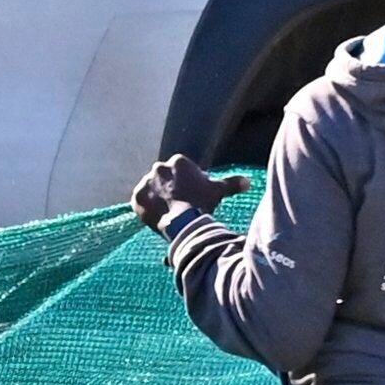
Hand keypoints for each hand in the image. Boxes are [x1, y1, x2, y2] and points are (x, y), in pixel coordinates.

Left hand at [132, 153, 250, 230]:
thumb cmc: (202, 203)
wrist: (184, 222)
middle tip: (181, 203)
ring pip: (153, 189)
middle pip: (166, 178)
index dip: (188, 183)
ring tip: (169, 211)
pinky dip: (148, 207)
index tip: (193, 194)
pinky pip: (141, 201)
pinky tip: (158, 215)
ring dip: (158, 197)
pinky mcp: (137, 197)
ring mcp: (145, 182)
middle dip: (172, 188)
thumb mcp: (218, 191)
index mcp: (178, 162)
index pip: (182, 170)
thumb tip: (247, 181)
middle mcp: (158, 168)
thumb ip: (231, 183)